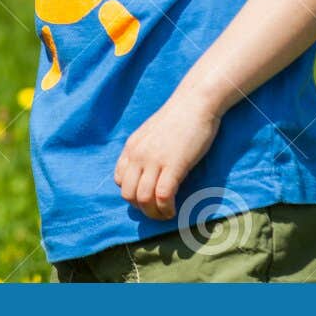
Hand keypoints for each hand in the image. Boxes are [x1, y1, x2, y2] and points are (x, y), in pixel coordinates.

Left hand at [114, 94, 222, 218]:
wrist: (196, 102)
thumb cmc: (179, 117)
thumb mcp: (151, 133)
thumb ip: (145, 150)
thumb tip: (148, 171)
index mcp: (132, 147)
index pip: (119, 180)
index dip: (132, 193)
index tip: (147, 197)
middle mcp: (138, 155)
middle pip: (128, 194)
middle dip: (141, 208)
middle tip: (157, 211)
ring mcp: (154, 160)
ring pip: (143, 199)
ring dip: (154, 213)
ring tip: (166, 214)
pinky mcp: (174, 165)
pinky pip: (163, 196)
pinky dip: (166, 209)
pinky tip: (173, 210)